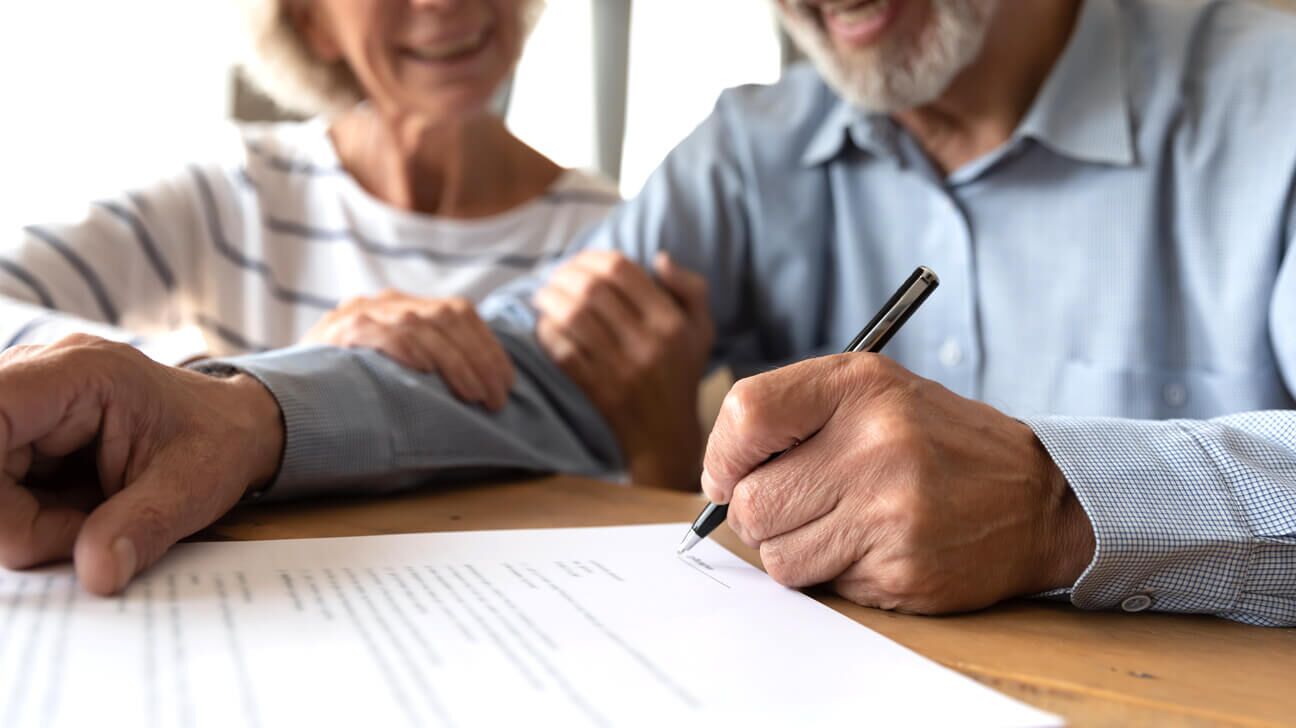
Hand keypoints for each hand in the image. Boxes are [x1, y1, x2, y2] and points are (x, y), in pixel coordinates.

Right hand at [0, 335, 283, 594]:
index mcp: (81, 373)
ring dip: (26, 523)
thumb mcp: (193, 488)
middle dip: (16, 520)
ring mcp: (24, 404)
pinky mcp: (19, 433)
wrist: (231, 427)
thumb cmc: (216, 442)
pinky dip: (29, 518)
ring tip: (93, 520)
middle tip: (85, 537)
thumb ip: (143, 527)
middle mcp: (39, 375)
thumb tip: (96, 575)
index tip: (18, 536)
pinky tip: (78, 513)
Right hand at [303, 290, 514, 410]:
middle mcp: (384, 303)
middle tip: (498, 398)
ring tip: (477, 396)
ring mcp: (361, 312)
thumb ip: (428, 366)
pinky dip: (412, 351)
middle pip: (449, 317)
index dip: (489, 346)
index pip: (459, 312)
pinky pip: (386, 333)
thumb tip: (485, 392)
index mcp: (402, 307)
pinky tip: (429, 373)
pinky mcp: (341, 330)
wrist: (276, 396)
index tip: (507, 381)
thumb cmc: (345, 393)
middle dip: (481, 360)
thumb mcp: (391, 371)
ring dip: (458, 364)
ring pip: (424, 326)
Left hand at [534, 251, 711, 489]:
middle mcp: (647, 343)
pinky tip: (544, 325)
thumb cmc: (681, 374)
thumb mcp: (701, 330)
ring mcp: (621, 368)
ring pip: (573, 317)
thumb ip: (690, 289)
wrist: (666, 435)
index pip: (622, 270)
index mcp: (670, 322)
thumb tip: (659, 257)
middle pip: (592, 289)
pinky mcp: (598, 389)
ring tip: (542, 296)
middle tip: (554, 276)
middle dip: (564, 275)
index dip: (592, 257)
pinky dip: (547, 333)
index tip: (579, 261)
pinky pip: (563, 351)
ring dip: (550, 300)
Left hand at [701, 354, 1095, 613]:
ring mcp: (891, 511)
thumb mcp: (873, 393)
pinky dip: (833, 573)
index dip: (723, 455)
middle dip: (757, 513)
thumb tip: (717, 477)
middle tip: (793, 506)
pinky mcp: (902, 569)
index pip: (746, 415)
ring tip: (839, 525)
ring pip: (776, 554)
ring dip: (793, 549)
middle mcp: (876, 444)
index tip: (730, 474)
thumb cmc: (936, 442)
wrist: (1038, 497)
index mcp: (860, 387)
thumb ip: (792, 415)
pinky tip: (873, 547)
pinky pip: (821, 585)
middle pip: (751, 501)